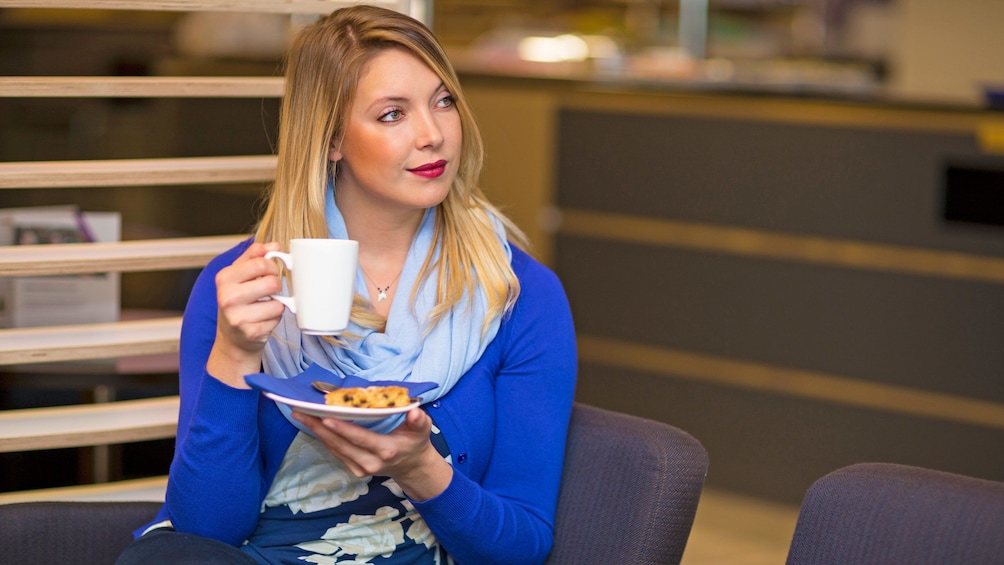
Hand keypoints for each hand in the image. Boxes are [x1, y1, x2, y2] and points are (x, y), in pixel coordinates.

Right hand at [207, 242, 285, 386]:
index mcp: (224, 278)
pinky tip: (263, 320)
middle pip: (272, 282)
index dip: (272, 266)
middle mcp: (227, 297)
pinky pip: (277, 318)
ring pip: (278, 302)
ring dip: (277, 304)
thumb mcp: (239, 276)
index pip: (260, 263)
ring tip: (264, 307)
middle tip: (270, 290)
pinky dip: (275, 318)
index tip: (271, 271)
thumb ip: (254, 257)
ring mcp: (238, 317)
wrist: (232, 338)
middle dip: (276, 285)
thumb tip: (273, 245)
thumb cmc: (238, 303)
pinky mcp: (251, 332)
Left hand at [292, 408, 452, 501]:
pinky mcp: (354, 470)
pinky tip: (313, 424)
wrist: (411, 466)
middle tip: (300, 411)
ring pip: (334, 448)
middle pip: (340, 444)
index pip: (360, 438)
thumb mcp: (422, 430)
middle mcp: (370, 463)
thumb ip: (418, 421)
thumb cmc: (415, 442)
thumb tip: (414, 411)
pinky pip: (336, 452)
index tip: (325, 417)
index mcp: (386, 451)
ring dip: (317, 431)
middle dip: (319, 427)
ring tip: (301, 414)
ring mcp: (360, 468)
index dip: (342, 429)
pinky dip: (324, 438)